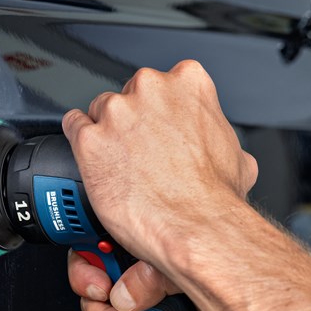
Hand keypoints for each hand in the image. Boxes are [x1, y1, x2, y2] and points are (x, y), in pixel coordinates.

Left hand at [62, 60, 257, 274]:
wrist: (196, 227)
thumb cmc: (215, 197)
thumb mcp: (237, 156)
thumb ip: (218, 136)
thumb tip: (214, 146)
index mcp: (189, 83)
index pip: (162, 84)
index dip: (158, 111)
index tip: (157, 128)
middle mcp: (151, 89)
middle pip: (128, 95)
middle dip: (131, 122)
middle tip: (140, 154)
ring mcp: (118, 112)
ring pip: (99, 111)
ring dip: (105, 134)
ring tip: (119, 164)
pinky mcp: (90, 139)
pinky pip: (73, 128)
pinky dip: (79, 143)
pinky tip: (92, 159)